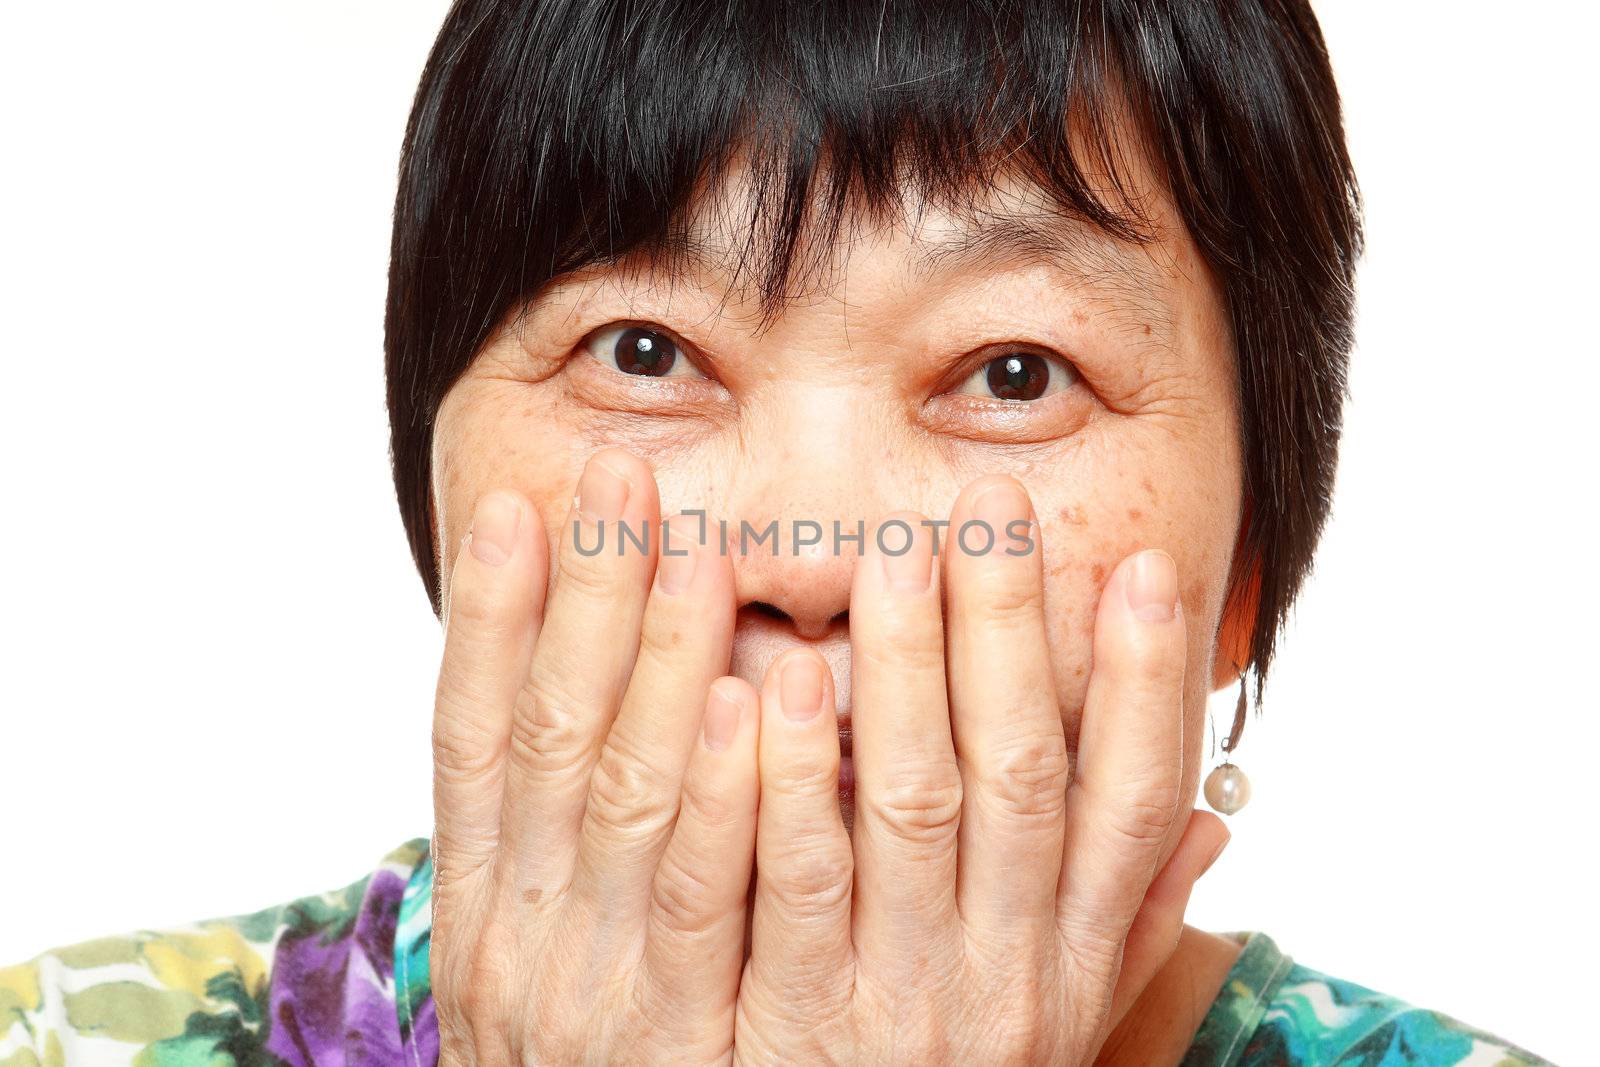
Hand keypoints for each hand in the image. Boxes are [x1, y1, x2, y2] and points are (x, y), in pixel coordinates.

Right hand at [429, 449, 758, 1065]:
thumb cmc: (595, 1065)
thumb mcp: (552, 952)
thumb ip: (565, 838)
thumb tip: (632, 696)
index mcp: (491, 906)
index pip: (479, 735)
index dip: (503, 616)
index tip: (531, 501)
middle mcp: (527, 937)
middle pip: (557, 738)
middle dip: (592, 603)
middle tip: (630, 477)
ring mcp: (602, 988)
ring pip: (630, 795)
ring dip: (660, 664)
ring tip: (693, 545)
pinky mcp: (684, 1040)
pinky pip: (707, 899)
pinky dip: (729, 793)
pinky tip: (760, 694)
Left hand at [732, 476, 1227, 1064]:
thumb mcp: (1062, 1016)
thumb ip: (1131, 920)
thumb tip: (1219, 820)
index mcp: (1065, 957)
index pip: (1128, 807)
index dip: (1145, 687)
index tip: (1145, 572)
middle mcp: (1000, 970)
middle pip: (1017, 775)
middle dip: (1009, 635)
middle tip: (991, 511)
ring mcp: (897, 997)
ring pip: (909, 808)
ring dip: (901, 676)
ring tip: (891, 558)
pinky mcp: (785, 1024)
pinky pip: (790, 886)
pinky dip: (782, 780)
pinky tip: (764, 683)